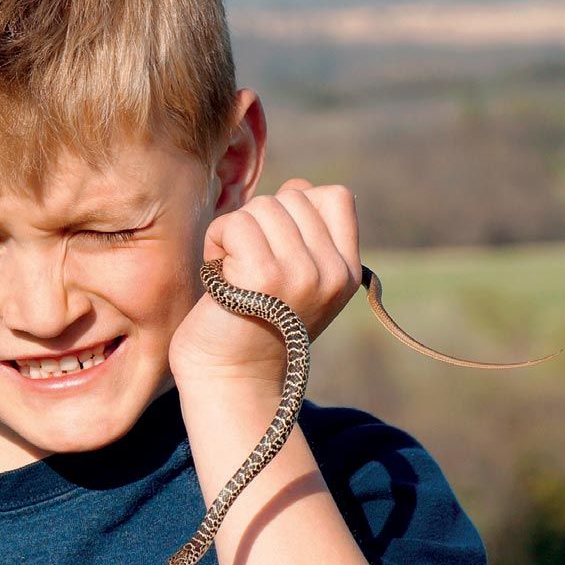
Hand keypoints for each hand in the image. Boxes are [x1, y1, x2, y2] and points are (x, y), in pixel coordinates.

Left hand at [169, 179, 361, 384]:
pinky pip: (234, 224)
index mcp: (347, 271)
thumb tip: (296, 186)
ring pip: (262, 207)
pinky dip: (216, 244)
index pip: (335, 197)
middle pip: (291, 197)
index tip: (275, 246)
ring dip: (234, 234)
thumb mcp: (295, 276)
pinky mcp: (265, 277)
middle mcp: (332, 273)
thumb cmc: (252, 322)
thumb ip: (304, 232)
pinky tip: (219, 277)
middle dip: (259, 223)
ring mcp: (303, 274)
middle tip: (247, 267)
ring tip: (234, 274)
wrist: (230, 378)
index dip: (296, 208)